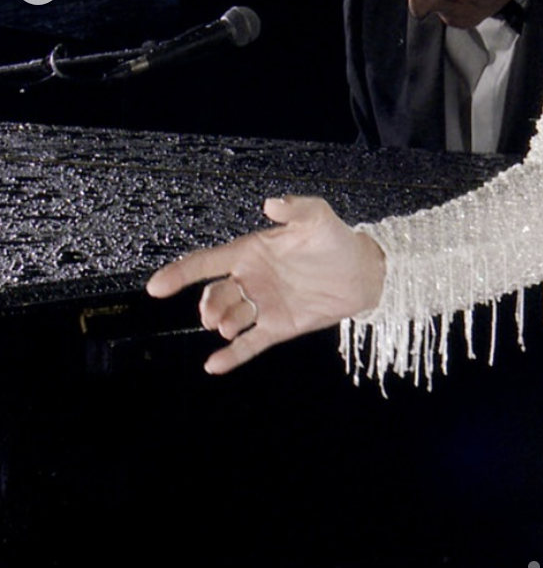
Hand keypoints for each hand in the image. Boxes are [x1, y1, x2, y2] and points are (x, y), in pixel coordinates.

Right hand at [146, 195, 385, 374]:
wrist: (363, 272)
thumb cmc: (336, 239)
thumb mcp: (318, 217)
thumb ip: (295, 208)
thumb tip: (271, 202)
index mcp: (252, 252)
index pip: (208, 262)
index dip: (180, 272)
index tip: (156, 286)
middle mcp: (251, 279)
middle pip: (215, 295)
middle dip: (208, 305)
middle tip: (213, 313)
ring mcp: (263, 304)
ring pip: (230, 318)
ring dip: (223, 324)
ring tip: (229, 325)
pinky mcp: (278, 326)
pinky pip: (249, 344)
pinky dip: (232, 355)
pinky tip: (214, 365)